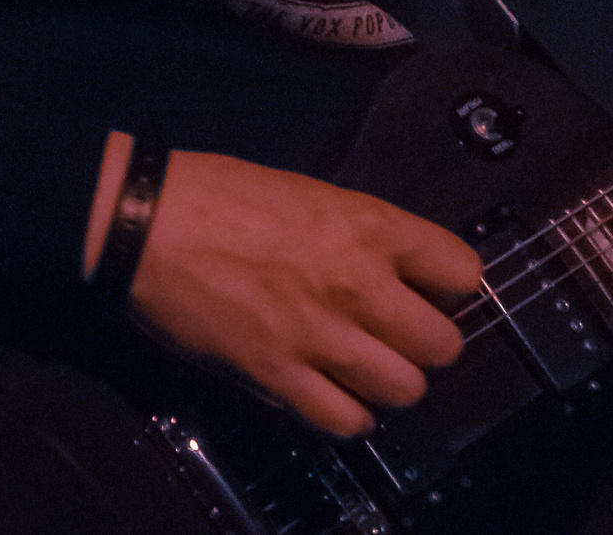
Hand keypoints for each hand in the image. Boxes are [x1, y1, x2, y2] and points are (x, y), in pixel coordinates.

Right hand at [129, 151, 484, 436]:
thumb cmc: (219, 196)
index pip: (463, 272)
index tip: (435, 291)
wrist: (149, 224)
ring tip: (372, 369)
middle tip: (404, 337)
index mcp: (370, 227)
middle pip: (444, 345)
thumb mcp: (312, 193)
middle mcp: (359, 284)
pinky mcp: (279, 376)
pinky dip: (349, 416)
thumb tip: (394, 267)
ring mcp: (320, 336)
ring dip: (393, 383)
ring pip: (405, 390)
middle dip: (430, 344)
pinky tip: (337, 396)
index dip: (453, 287)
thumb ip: (361, 234)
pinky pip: (344, 420)